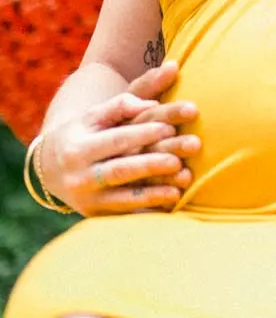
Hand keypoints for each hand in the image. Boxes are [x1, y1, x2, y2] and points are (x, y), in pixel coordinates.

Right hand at [40, 61, 200, 215]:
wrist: (50, 167)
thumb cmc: (82, 132)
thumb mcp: (94, 115)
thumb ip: (122, 104)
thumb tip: (151, 103)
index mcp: (79, 147)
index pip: (116, 140)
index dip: (143, 134)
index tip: (170, 127)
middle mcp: (80, 176)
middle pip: (121, 170)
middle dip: (151, 164)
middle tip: (179, 159)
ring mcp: (87, 199)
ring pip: (123, 198)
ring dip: (154, 192)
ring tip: (182, 185)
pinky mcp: (95, 215)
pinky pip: (125, 213)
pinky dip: (148, 207)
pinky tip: (171, 201)